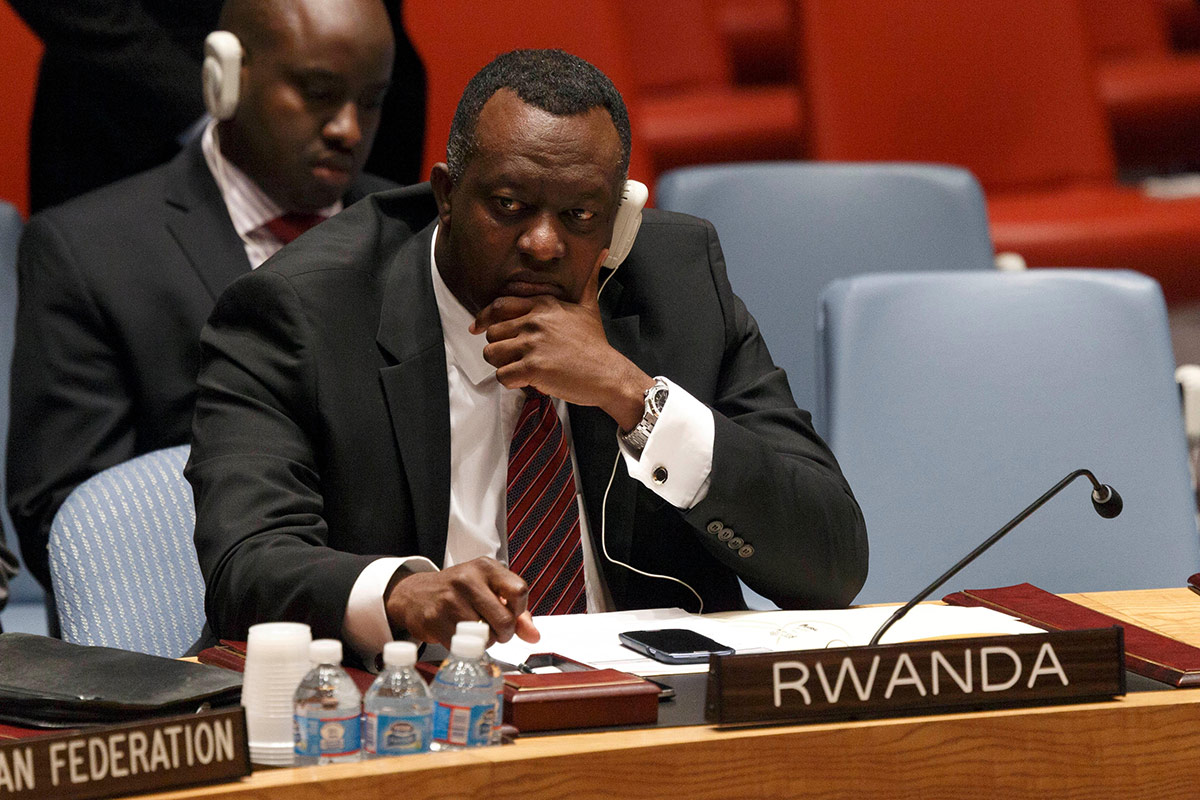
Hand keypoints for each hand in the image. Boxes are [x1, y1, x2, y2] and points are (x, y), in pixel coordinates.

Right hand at [384, 557, 540, 647]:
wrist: (416, 594)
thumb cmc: (459, 593)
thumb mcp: (488, 590)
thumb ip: (516, 612)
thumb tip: (534, 637)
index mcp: (486, 567)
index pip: (519, 591)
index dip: (519, 611)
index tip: (510, 613)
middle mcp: (467, 579)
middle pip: (505, 620)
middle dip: (504, 633)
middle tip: (495, 631)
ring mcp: (449, 599)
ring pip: (486, 636)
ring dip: (485, 642)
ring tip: (476, 632)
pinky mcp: (434, 619)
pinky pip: (464, 646)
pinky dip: (467, 648)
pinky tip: (460, 636)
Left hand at [472, 248, 652, 430]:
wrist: (608, 373)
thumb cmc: (596, 345)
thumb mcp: (590, 306)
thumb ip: (588, 280)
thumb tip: (602, 253)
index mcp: (543, 305)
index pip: (499, 305)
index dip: (484, 318)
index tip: (477, 327)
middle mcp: (534, 321)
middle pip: (493, 333)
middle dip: (500, 347)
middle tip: (516, 357)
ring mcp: (533, 344)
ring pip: (492, 353)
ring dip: (502, 364)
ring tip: (520, 369)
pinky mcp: (533, 367)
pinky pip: (502, 375)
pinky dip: (511, 382)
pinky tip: (526, 381)